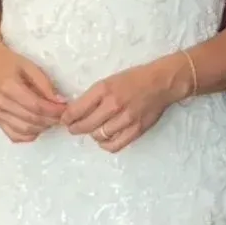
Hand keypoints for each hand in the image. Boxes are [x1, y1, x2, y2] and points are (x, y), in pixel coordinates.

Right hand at [0, 43, 66, 142]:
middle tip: (63, 115)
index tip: (65, 108)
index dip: (53, 110)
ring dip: (42, 128)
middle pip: (32, 119)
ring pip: (25, 130)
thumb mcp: (29, 66)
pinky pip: (14, 136)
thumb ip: (45, 84)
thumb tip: (59, 101)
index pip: (36, 106)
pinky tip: (38, 127)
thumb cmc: (9, 62)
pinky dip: (29, 135)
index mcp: (9, 87)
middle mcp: (1, 103)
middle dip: (51, 120)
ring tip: (52, 120)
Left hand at [61, 55, 190, 151]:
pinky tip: (104, 138)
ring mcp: (125, 119)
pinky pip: (114, 145)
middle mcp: (113, 105)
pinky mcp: (136, 130)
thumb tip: (76, 111)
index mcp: (103, 89)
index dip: (67, 118)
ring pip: (98, 136)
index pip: (76, 110)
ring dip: (92, 135)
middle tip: (73, 128)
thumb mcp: (109, 81)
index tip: (65, 120)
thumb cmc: (134, 79)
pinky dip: (106, 144)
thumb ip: (93, 96)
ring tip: (93, 130)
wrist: (161, 83)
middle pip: (85, 126)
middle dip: (75, 128)